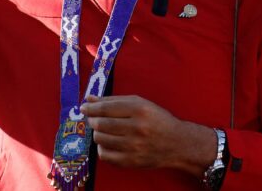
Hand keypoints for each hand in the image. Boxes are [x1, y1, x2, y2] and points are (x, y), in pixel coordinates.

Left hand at [80, 95, 215, 175]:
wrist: (177, 143)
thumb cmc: (157, 119)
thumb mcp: (140, 103)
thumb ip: (113, 100)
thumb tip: (89, 99)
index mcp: (139, 109)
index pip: (106, 108)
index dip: (91, 107)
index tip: (84, 107)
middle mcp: (137, 128)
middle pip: (101, 124)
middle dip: (93, 120)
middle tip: (94, 119)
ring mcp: (134, 147)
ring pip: (100, 139)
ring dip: (97, 133)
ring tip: (104, 131)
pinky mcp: (131, 161)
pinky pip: (105, 155)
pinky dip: (102, 148)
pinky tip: (108, 143)